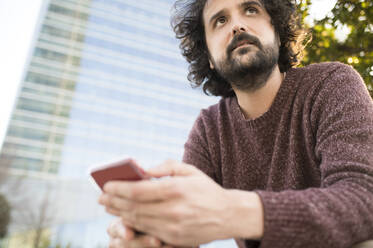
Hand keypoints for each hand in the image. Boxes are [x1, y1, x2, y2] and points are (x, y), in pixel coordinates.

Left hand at [99, 160, 233, 245]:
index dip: (118, 188)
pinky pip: (148, 231)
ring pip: (138, 221)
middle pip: (134, 207)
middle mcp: (173, 210)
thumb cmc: (207, 190)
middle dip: (113, 202)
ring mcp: (173, 227)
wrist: (228, 215)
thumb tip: (142, 169)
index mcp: (176, 189)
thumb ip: (165, 167)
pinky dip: (133, 223)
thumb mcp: (189, 171)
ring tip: (108, 206)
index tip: (105, 185)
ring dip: (119, 213)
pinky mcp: (174, 239)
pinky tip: (125, 217)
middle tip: (100, 197)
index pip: (138, 190)